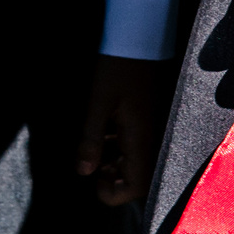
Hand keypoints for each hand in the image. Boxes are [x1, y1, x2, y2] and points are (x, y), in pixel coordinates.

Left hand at [75, 53, 178, 205]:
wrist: (137, 41)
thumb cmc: (118, 69)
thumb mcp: (98, 104)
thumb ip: (91, 140)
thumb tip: (84, 172)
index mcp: (140, 139)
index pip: (137, 186)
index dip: (114, 193)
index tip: (94, 178)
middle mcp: (150, 138)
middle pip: (138, 179)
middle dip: (114, 181)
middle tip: (92, 165)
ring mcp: (149, 129)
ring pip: (136, 164)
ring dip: (115, 166)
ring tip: (95, 152)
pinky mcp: (145, 120)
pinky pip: (135, 147)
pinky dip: (118, 150)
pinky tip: (104, 134)